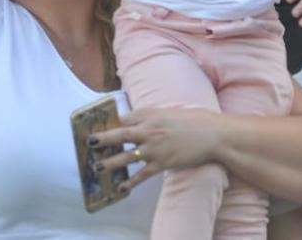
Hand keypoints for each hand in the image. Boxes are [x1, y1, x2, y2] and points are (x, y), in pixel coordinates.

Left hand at [90, 108, 221, 192]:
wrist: (212, 135)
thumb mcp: (168, 113)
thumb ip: (150, 116)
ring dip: (110, 163)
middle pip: (120, 135)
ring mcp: (155, 148)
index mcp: (151, 116)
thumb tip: (134, 121)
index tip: (97, 128)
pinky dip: (130, 182)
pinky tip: (121, 188)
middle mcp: (150, 131)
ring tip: (96, 168)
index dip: (109, 124)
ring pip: (127, 157)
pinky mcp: (163, 163)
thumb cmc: (192, 121)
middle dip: (103, 140)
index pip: (124, 119)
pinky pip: (142, 174)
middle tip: (89, 144)